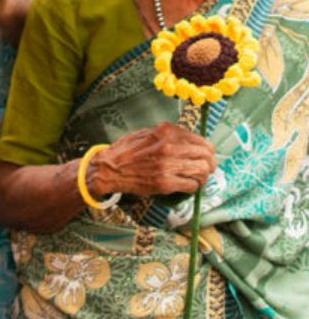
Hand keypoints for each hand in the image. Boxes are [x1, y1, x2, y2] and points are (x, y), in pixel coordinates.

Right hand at [89, 122, 216, 198]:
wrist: (109, 169)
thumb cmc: (126, 151)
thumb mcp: (146, 132)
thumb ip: (167, 134)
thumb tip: (189, 140)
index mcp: (166, 132)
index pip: (200, 140)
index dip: (207, 150)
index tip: (206, 155)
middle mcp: (169, 147)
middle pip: (205, 156)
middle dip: (210, 163)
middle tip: (207, 169)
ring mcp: (167, 165)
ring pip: (202, 171)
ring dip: (203, 176)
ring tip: (198, 178)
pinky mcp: (165, 182)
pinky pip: (191, 185)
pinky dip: (193, 186)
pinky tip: (187, 185)